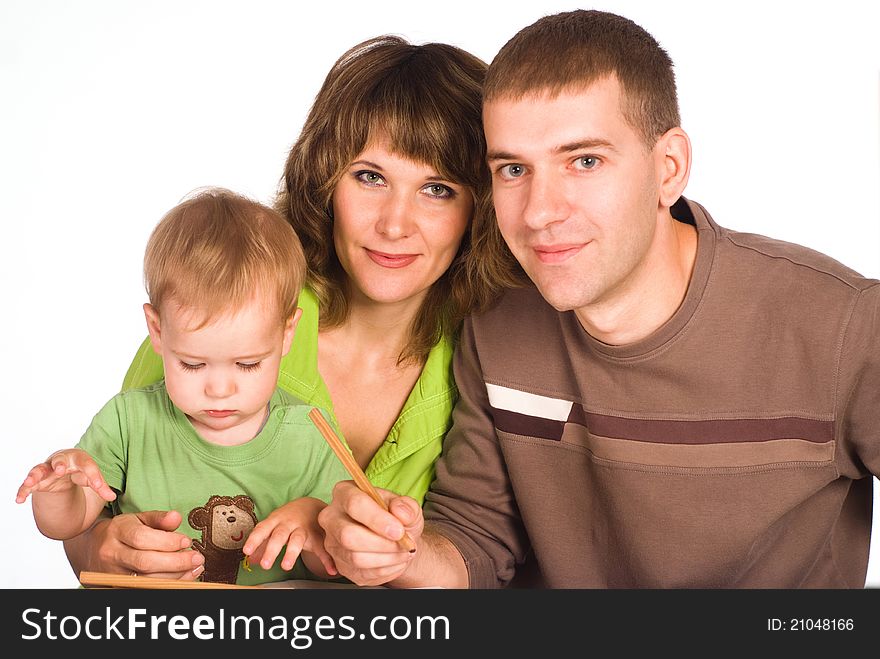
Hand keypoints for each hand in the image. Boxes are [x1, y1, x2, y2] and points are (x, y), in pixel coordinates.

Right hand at [16, 448, 115, 503]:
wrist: (62, 467)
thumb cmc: (79, 471)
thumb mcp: (91, 478)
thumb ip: (100, 487)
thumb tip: (112, 497)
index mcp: (78, 459)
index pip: (87, 465)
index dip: (94, 476)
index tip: (99, 486)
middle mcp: (61, 461)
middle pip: (60, 459)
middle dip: (60, 463)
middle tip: (60, 470)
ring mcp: (47, 470)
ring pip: (39, 469)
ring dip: (35, 475)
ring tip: (30, 481)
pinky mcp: (36, 481)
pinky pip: (27, 486)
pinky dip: (22, 491)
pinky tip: (19, 500)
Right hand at [64, 510, 204, 579]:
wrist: (94, 549)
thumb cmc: (124, 531)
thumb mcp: (139, 518)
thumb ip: (159, 518)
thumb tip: (176, 517)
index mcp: (117, 531)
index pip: (142, 538)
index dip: (167, 541)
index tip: (187, 541)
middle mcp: (112, 554)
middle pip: (145, 562)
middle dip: (176, 562)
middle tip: (197, 558)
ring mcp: (113, 574)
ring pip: (146, 580)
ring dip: (175, 576)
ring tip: (195, 568)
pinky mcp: (118, 587)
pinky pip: (145, 589)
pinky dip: (168, 585)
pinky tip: (183, 578)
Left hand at [243, 498, 335, 576]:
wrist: (311, 505)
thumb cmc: (287, 519)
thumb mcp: (273, 526)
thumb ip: (262, 542)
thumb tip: (251, 559)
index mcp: (275, 520)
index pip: (263, 529)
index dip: (254, 540)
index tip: (246, 551)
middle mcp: (289, 523)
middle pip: (279, 535)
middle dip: (272, 550)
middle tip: (265, 565)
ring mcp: (304, 528)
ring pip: (297, 539)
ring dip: (292, 553)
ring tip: (286, 567)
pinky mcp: (317, 535)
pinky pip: (322, 547)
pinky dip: (327, 559)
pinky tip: (331, 570)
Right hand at [318, 481, 421, 585]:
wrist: (396, 540)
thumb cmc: (397, 519)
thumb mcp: (408, 508)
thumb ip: (407, 507)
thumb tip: (400, 512)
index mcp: (345, 492)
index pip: (354, 504)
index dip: (377, 519)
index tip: (398, 531)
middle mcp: (332, 517)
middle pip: (348, 535)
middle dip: (382, 544)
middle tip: (404, 544)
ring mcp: (333, 543)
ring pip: (355, 557)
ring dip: (387, 558)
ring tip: (404, 552)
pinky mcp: (340, 565)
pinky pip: (362, 573)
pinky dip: (385, 570)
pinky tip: (396, 561)